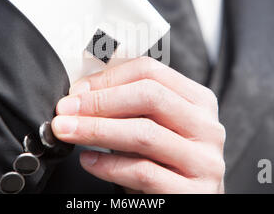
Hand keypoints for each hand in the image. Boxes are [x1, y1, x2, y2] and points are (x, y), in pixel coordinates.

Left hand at [52, 57, 225, 193]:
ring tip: (67, 131)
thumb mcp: (155, 127)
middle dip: (100, 101)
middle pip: (150, 97)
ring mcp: (204, 161)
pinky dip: (108, 165)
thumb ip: (131, 106)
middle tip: (66, 109)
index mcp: (198, 102)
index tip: (78, 91)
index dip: (109, 78)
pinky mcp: (192, 193)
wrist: (190, 201)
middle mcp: (207, 127)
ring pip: (144, 133)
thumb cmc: (167, 162)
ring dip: (96, 130)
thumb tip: (84, 90)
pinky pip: (142, 172)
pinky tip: (88, 161)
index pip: (152, 72)